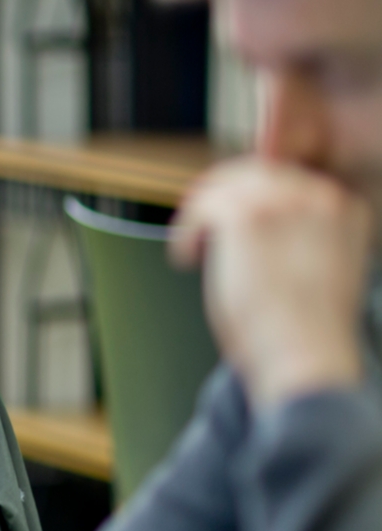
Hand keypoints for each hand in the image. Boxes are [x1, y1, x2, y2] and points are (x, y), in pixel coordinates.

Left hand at [169, 158, 371, 409]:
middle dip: (223, 196)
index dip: (252, 197)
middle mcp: (320, 197)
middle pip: (256, 173)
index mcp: (345, 210)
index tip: (228, 220)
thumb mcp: (318, 272)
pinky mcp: (247, 217)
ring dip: (202, 213)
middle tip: (199, 224)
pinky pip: (202, 206)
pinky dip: (186, 231)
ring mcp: (283, 202)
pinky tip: (186, 258)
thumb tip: (245, 228)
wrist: (307, 357)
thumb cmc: (308, 333)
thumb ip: (295, 240)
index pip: (289, 181)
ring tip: (192, 247)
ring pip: (226, 185)